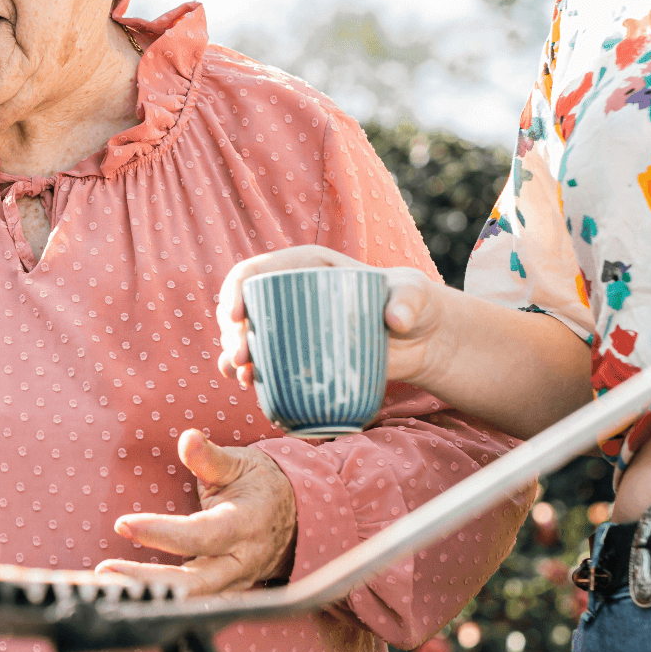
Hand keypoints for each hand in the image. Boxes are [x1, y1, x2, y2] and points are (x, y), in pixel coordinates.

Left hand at [95, 429, 294, 594]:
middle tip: (106, 571)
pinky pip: (193, 603)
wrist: (299, 517)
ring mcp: (236, 582)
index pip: (201, 535)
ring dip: (150, 596)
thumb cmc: (262, 486)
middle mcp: (242, 561)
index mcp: (245, 524)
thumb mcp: (241, 464)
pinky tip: (127, 594)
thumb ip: (210, 457)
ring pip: (192, 600)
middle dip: (149, 581)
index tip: (123, 524)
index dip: (162, 532)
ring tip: (107, 584)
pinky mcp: (226, 592)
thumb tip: (187, 439)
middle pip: (195, 583)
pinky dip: (162, 601)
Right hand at [216, 245, 446, 391]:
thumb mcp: (412, 293)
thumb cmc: (412, 303)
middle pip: (241, 307)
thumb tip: (395, 321)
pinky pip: (261, 361)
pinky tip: (247, 384)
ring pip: (244, 336)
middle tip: (241, 357)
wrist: (418, 339)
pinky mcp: (296, 354)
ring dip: (232, 354)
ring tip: (242, 374)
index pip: (256, 272)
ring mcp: (289, 327)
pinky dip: (248, 372)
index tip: (236, 315)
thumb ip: (407, 299)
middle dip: (231, 332)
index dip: (236, 289)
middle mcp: (288, 295)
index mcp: (304, 267)